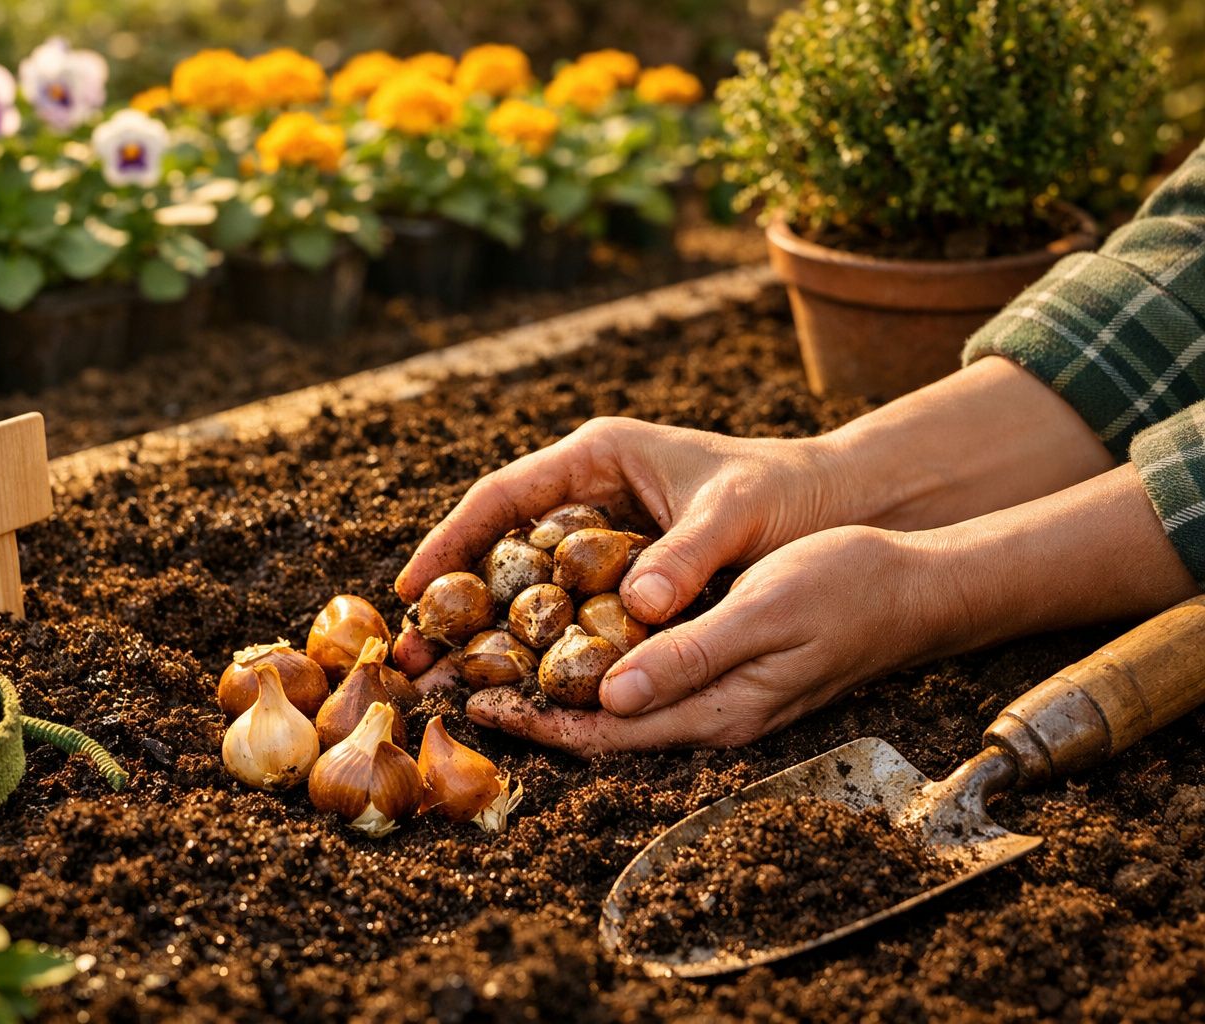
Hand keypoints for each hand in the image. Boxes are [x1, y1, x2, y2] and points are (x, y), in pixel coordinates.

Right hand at [392, 416, 853, 675]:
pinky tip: (512, 682)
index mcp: (598, 457)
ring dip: (485, 628)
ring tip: (440, 678)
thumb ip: (685, 556)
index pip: (501, 497)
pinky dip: (537, 640)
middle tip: (409, 655)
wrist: (836, 503)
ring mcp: (600, 531)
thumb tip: (640, 608)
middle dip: (451, 600)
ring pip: (524, 580)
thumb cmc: (783, 492)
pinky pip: (564, 606)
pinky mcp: (619, 568)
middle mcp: (586, 491)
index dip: (449, 543)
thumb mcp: (734, 516)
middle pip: (499, 545)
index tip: (407, 589)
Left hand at [466, 526, 942, 753]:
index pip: (605, 732)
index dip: (537, 722)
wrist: (916, 586)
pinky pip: (648, 683)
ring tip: (497, 669)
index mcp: (716, 709)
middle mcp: (711, 715)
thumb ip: (690, 656)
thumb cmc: (846, 587)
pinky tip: (572, 644)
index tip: (476, 704)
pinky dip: (598, 670)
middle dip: (531, 714)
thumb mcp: (765, 612)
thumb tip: (611, 696)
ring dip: (558, 694)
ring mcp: (721, 697)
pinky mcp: (728, 671)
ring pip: (620, 709)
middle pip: (601, 730)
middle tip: (462, 689)